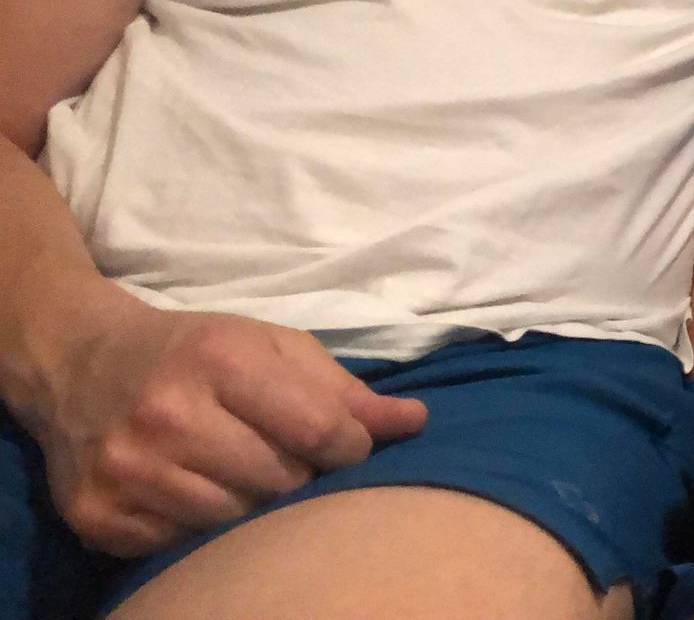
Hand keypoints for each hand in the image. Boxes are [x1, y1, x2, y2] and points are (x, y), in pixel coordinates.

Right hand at [37, 299, 426, 554]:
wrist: (80, 362)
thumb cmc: (196, 351)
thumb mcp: (272, 346)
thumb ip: (345, 388)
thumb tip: (415, 422)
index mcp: (222, 359)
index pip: (319, 429)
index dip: (351, 449)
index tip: (348, 449)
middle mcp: (168, 414)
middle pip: (280, 482)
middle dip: (302, 478)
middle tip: (289, 461)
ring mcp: (127, 469)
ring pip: (233, 523)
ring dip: (254, 508)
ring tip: (243, 476)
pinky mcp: (97, 515)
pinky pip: (181, 546)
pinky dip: (201, 529)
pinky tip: (196, 493)